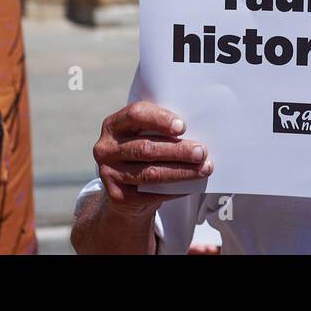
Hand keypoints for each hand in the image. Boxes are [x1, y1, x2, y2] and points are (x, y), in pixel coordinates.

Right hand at [92, 101, 211, 217]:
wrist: (126, 190)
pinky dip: (175, 189)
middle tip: (202, 151)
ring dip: (181, 171)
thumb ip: (162, 128)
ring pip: (150, 172)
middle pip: (146, 148)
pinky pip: (150, 193)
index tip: (182, 127)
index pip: (136, 114)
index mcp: (114, 124)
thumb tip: (198, 128)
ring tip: (204, 168)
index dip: (160, 119)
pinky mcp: (117, 196)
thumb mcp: (146, 134)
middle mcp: (106, 148)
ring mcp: (108, 173)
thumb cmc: (144, 151)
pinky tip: (192, 185)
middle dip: (178, 150)